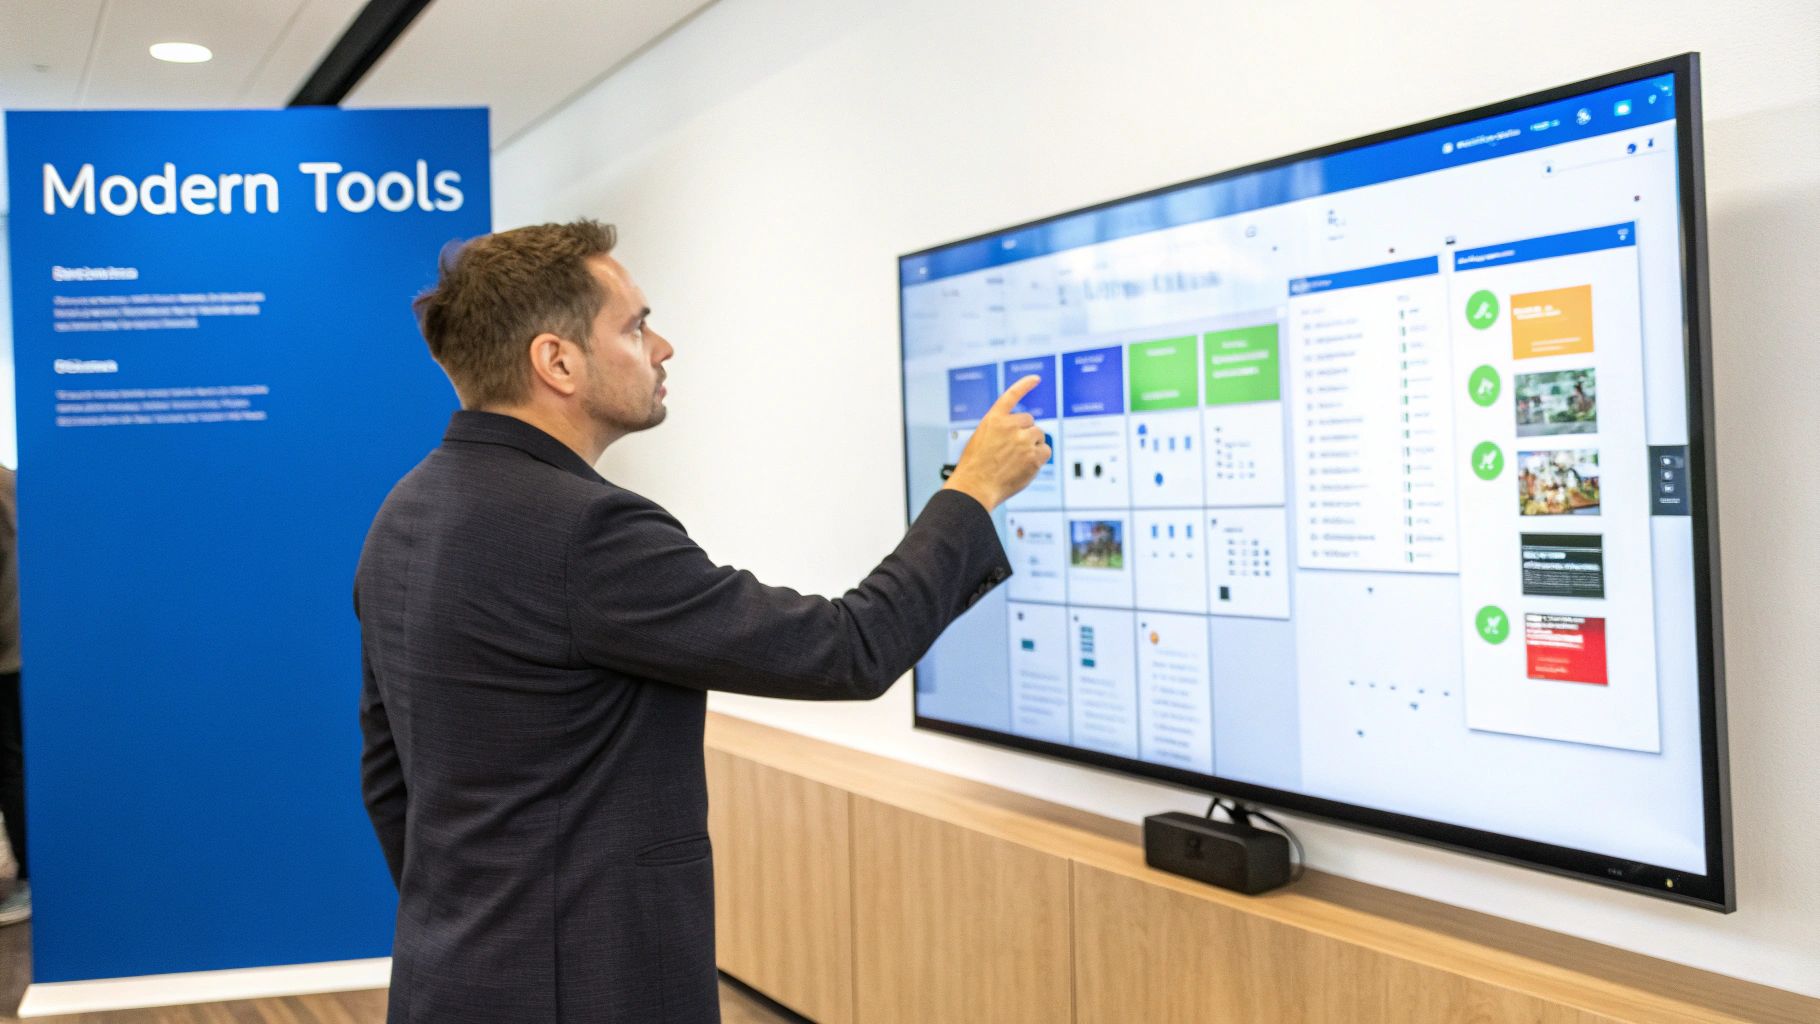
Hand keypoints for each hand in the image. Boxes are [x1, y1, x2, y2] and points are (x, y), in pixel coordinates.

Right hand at [943, 375, 1051, 511]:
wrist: (975, 486)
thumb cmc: (974, 468)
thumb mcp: (980, 440)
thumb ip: (999, 432)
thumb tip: (1021, 434)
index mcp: (994, 419)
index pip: (1012, 396)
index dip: (1025, 385)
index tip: (1036, 378)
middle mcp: (1010, 426)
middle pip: (1030, 422)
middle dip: (1026, 433)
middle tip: (1014, 450)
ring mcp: (1023, 440)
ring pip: (1039, 436)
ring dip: (1033, 445)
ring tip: (1018, 460)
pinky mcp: (1033, 456)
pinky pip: (1046, 451)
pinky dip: (1040, 457)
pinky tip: (1028, 466)